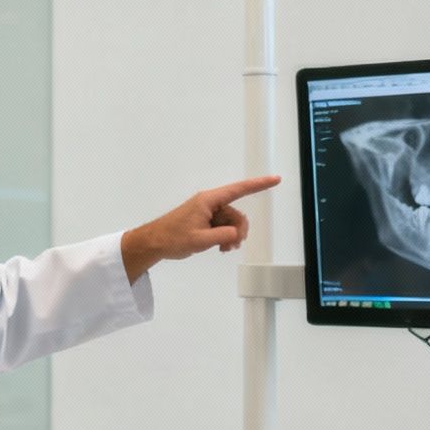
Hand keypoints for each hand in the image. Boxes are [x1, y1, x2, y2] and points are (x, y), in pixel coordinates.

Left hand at [120, 176, 281, 281]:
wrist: (154, 243)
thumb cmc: (173, 238)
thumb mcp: (199, 240)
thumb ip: (221, 235)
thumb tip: (236, 233)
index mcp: (208, 201)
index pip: (239, 190)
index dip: (258, 185)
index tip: (275, 179)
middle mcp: (209, 203)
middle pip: (236, 212)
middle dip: (238, 229)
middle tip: (232, 245)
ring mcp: (207, 212)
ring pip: (230, 222)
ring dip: (231, 236)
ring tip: (223, 249)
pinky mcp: (204, 221)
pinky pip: (222, 226)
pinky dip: (224, 237)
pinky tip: (221, 247)